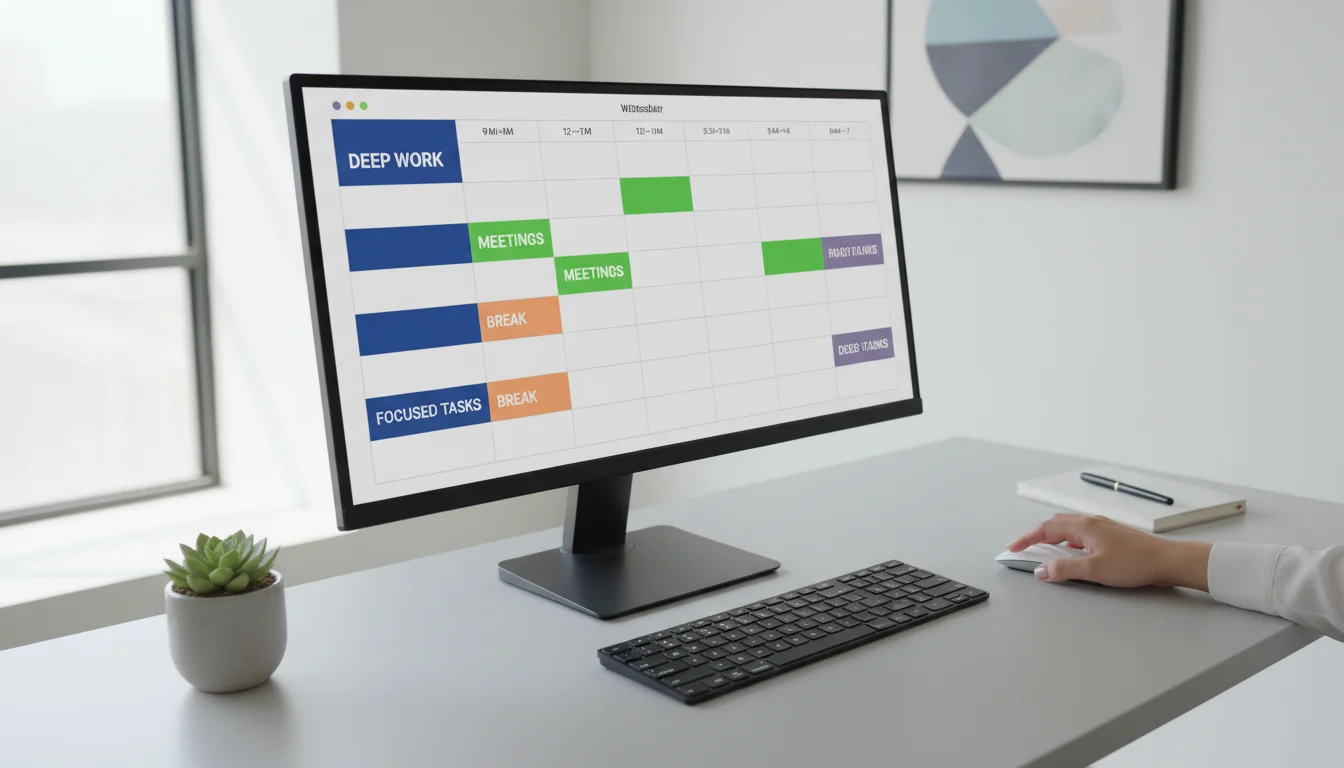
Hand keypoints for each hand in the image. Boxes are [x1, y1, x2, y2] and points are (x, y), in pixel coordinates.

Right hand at [1008, 513, 1211, 588]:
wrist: (1167, 561)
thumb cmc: (1135, 563)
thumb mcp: (1094, 570)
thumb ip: (1064, 570)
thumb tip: (1041, 570)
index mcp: (1084, 526)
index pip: (1046, 529)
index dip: (1026, 538)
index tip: (1013, 547)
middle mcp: (1091, 522)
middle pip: (1055, 524)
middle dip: (1037, 535)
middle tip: (1024, 547)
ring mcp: (1102, 527)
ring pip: (1069, 528)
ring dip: (1053, 537)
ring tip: (1044, 550)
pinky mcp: (1111, 535)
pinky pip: (1081, 533)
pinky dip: (1068, 541)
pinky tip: (1073, 552)